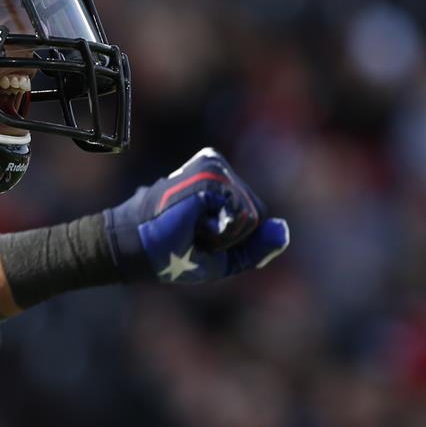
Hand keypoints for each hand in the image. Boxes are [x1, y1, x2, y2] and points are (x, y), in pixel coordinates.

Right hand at [101, 148, 290, 284]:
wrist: (141, 251)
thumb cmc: (175, 253)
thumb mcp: (226, 258)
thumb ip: (258, 248)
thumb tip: (283, 228)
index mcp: (220, 181)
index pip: (255, 215)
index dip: (233, 239)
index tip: (200, 237)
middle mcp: (217, 168)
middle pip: (256, 214)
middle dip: (231, 236)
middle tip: (193, 233)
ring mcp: (213, 168)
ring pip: (249, 214)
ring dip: (224, 234)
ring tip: (191, 227)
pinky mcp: (207, 176)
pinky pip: (238, 213)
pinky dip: (219, 229)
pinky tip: (193, 222)